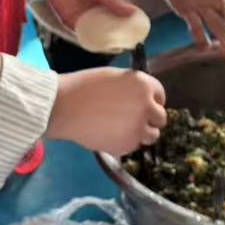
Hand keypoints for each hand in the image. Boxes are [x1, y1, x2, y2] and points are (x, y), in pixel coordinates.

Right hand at [48, 67, 167, 154]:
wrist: (64, 106)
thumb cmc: (84, 86)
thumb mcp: (115, 77)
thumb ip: (134, 88)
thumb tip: (143, 99)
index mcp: (144, 85)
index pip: (161, 96)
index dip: (151, 100)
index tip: (142, 104)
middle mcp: (146, 107)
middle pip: (160, 118)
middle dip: (149, 118)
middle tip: (132, 118)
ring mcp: (137, 129)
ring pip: (151, 136)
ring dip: (141, 132)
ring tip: (123, 128)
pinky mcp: (126, 146)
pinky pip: (133, 146)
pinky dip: (125, 142)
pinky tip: (110, 134)